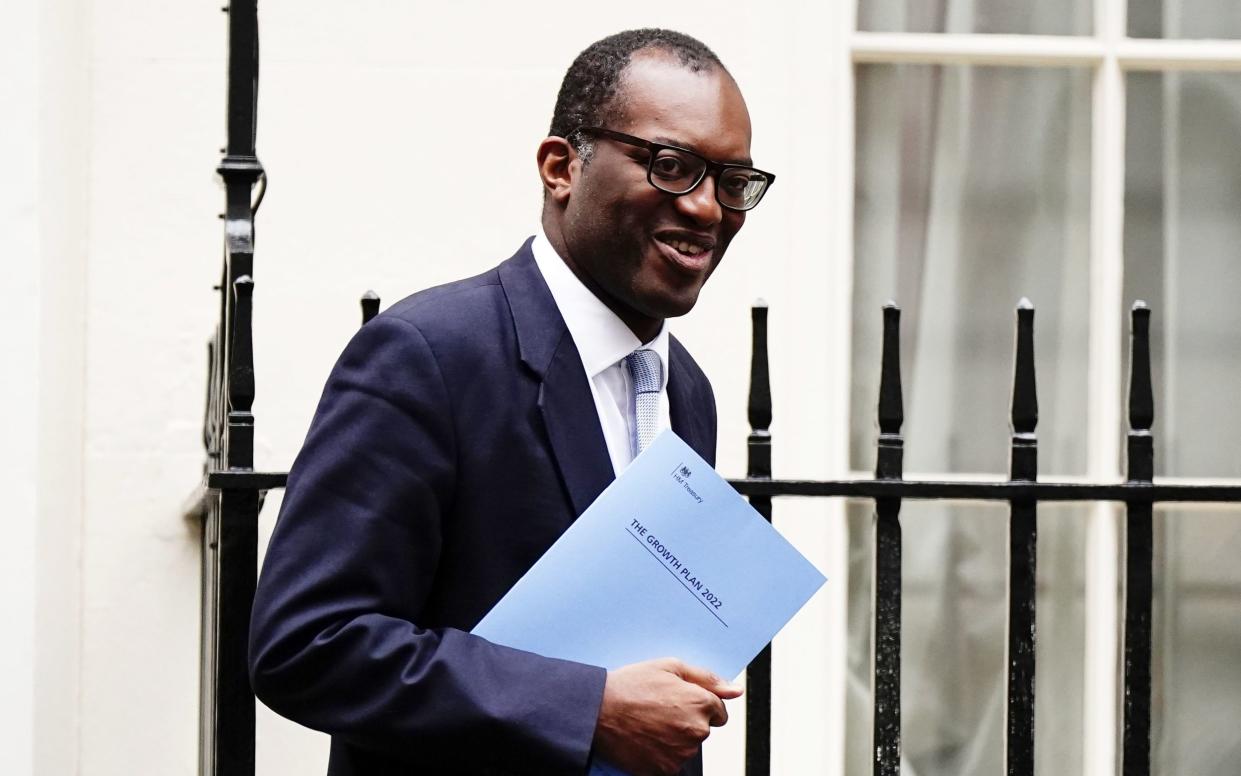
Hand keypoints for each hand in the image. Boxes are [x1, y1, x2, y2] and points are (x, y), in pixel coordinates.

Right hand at [591, 657, 743, 775]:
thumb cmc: (630, 686)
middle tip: (658, 709)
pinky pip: (672, 762)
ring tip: (648, 722)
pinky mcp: (665, 770)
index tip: (678, 701)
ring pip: (688, 746)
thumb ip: (707, 678)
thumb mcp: (669, 667)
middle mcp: (696, 730)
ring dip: (675, 737)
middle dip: (687, 720)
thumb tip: (735, 690)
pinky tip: (645, 738)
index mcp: (701, 703)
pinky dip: (662, 753)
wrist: (597, 712)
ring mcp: (681, 753)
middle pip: (703, 729)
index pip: (719, 711)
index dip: (698, 703)